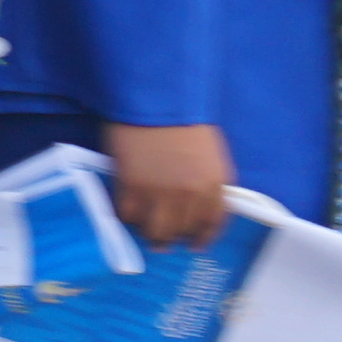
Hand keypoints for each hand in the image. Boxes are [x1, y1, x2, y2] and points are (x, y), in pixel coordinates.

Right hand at [104, 118, 233, 250]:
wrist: (156, 98)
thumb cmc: (184, 119)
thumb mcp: (210, 154)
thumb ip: (207, 181)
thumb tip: (195, 204)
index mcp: (214, 184)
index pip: (211, 224)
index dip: (201, 237)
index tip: (193, 243)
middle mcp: (190, 195)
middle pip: (180, 231)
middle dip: (172, 237)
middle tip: (162, 238)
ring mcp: (160, 193)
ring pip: (154, 231)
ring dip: (149, 234)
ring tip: (143, 230)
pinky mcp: (131, 187)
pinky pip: (128, 216)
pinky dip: (127, 217)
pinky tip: (127, 212)